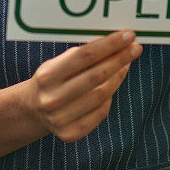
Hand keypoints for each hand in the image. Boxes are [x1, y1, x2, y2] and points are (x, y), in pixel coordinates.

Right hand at [24, 31, 141, 143]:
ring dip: (118, 76)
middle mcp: (52, 98)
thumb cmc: (53, 78)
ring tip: (126, 63)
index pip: (85, 55)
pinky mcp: (70, 134)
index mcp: (47, 75)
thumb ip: (83, 55)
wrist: (33, 109)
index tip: (128, 35)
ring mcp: (60, 119)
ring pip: (102, 94)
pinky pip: (100, 112)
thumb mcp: (58, 62)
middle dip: (120, 59)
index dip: (110, 44)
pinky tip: (113, 83)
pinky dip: (110, 96)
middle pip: (96, 75)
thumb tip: (118, 43)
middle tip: (136, 48)